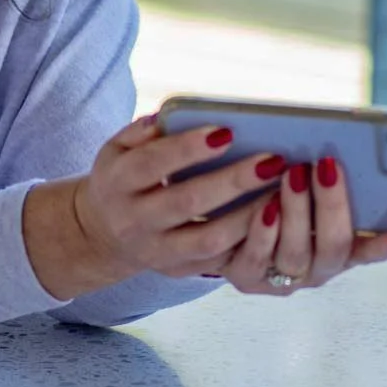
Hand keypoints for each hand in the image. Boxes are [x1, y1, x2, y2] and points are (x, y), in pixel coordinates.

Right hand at [23, 116, 287, 297]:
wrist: (103, 232)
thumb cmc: (124, 177)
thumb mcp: (116, 149)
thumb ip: (140, 132)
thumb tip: (168, 116)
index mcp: (118, 183)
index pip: (152, 164)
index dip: (188, 149)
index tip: (227, 132)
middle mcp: (135, 221)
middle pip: (187, 202)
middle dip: (233, 181)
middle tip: (273, 160)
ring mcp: (158, 251)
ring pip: (208, 240)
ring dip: (249, 216)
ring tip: (283, 191)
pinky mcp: (179, 270)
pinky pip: (219, 261)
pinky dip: (248, 241)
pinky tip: (275, 218)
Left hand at [217, 156, 386, 295]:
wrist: (223, 222)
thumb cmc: (271, 195)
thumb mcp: (303, 189)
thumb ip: (323, 180)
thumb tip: (334, 151)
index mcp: (338, 251)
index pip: (367, 249)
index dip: (384, 246)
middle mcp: (315, 269)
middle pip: (333, 247)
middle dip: (332, 205)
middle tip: (327, 167)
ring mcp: (282, 278)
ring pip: (296, 253)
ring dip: (297, 212)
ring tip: (293, 175)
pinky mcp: (247, 278)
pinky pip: (257, 259)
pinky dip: (263, 231)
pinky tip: (265, 205)